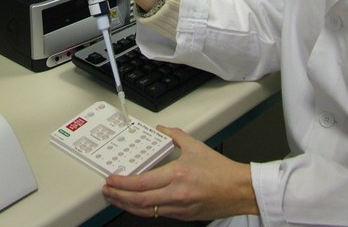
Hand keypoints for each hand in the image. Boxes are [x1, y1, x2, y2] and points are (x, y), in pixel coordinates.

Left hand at [102, 126, 258, 221]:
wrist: (240, 190)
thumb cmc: (221, 171)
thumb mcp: (196, 146)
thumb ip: (175, 135)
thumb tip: (161, 129)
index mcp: (177, 175)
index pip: (142, 183)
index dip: (123, 183)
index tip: (112, 179)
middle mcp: (176, 194)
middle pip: (139, 201)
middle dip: (119, 196)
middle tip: (108, 190)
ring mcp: (179, 208)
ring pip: (146, 212)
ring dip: (127, 205)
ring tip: (116, 199)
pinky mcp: (184, 216)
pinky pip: (158, 214)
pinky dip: (144, 210)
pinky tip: (137, 204)